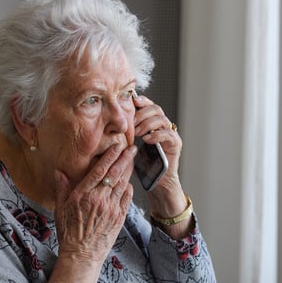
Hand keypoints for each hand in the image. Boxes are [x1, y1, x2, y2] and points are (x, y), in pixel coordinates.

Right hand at [53, 142, 134, 263]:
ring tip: (132, 160)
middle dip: (124, 159)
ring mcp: (111, 208)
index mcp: (83, 195)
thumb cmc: (69, 232)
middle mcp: (99, 199)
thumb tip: (59, 171)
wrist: (82, 254)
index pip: (99, 171)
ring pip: (123, 184)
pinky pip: (127, 198)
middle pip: (115, 174)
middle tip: (131, 148)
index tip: (116, 146)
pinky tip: (128, 183)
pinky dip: (129, 188)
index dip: (109, 156)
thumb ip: (62, 188)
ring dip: (128, 171)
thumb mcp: (60, 209)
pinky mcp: (119, 217)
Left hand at [133, 95, 185, 214]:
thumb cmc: (140, 165)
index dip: (141, 101)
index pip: (148, 106)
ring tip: (137, 132)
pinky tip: (147, 140)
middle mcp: (162, 126)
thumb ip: (122, 136)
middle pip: (155, 109)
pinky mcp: (176, 144)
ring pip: (162, 119)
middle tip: (131, 123)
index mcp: (151, 124)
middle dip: (141, 113)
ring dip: (147, 123)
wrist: (155, 181)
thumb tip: (105, 125)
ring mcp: (170, 134)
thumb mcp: (127, 147)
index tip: (131, 100)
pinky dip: (157, 135)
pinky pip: (168, 134)